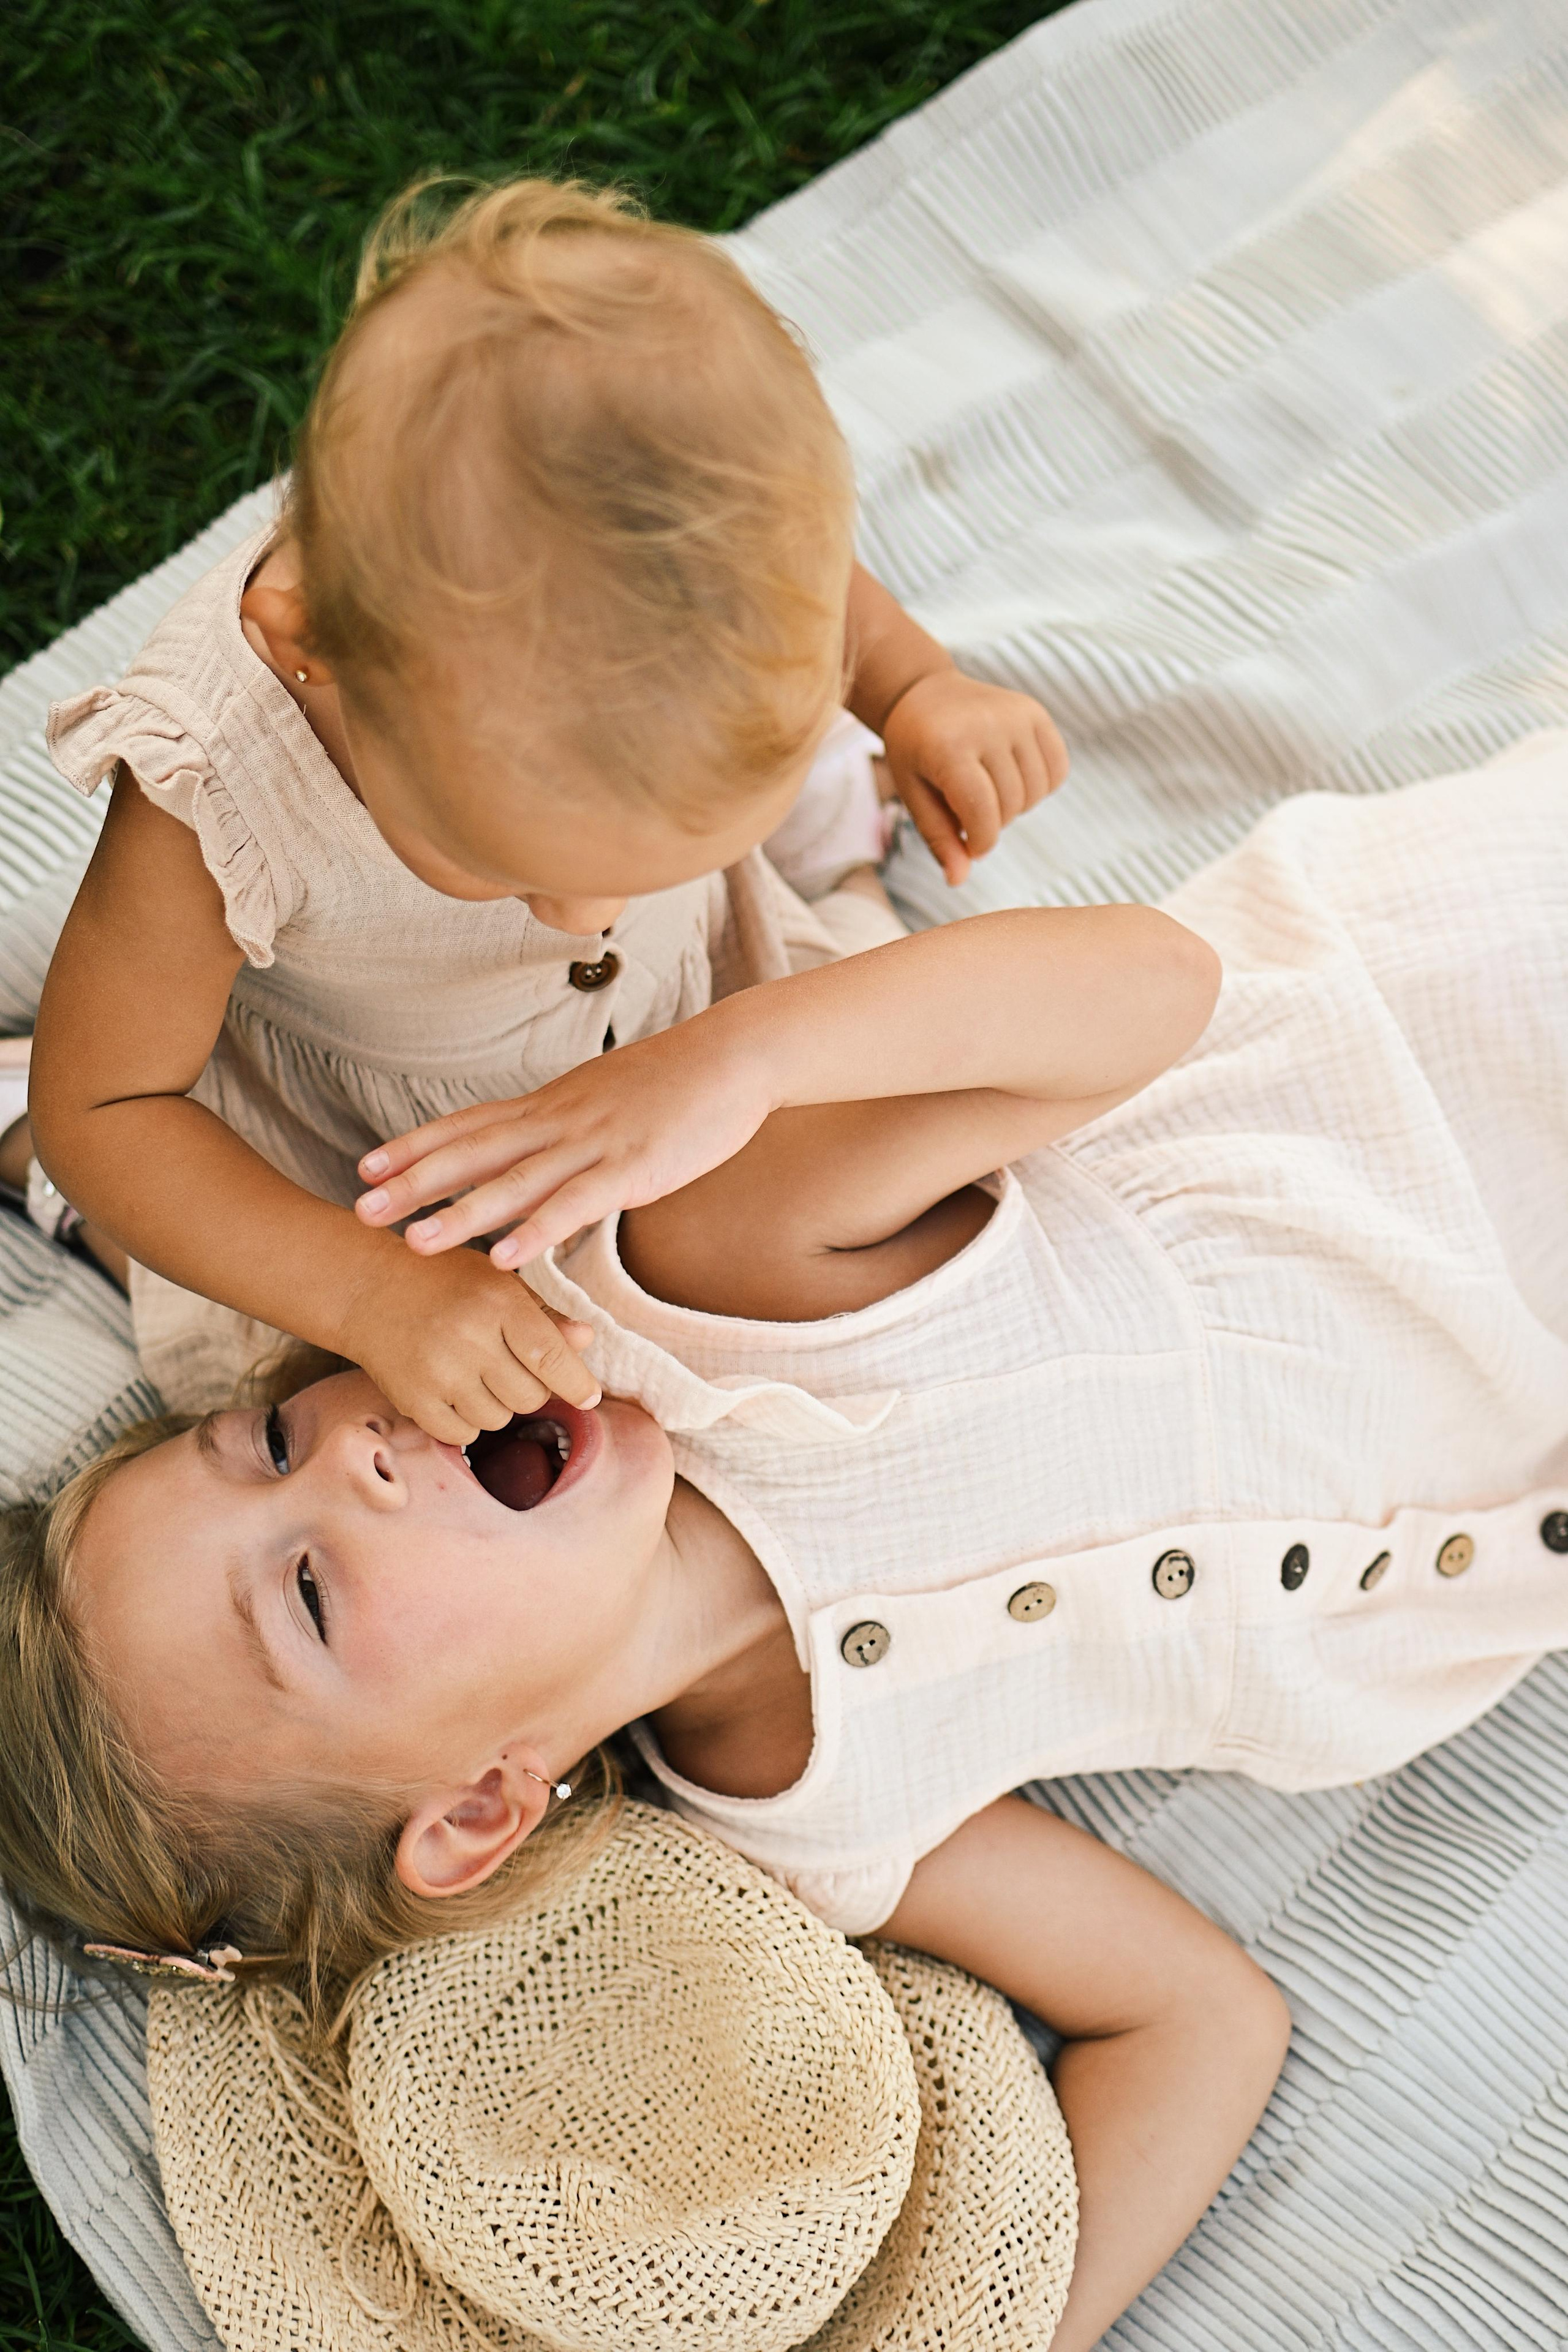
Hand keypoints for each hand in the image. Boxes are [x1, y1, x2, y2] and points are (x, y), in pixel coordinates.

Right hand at [340, 1244, 599, 1444]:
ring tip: (476, 1373)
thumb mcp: (499, 1283)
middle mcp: (469, 1338)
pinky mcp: (413, 1398)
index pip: (551, 1356)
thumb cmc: (446, 1283)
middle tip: (510, 1367)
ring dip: (497, 1405)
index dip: (576, 1382)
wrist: (369, 1290)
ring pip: (499, 1419)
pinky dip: (467, 1420)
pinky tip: (454, 1390)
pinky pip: (463, 1433)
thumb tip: (586, 1340)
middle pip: (530, 1397)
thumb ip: (545, 1314)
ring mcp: (439, 1372)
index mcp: (498, 1303)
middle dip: (530, 1389)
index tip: (589, 1396)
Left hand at [355, 1019, 773, 1269]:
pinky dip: (537, 1230)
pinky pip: (576, 1203)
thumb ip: (572, 1134)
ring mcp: (594, 1144)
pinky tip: (505, 1257)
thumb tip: (546, 1169)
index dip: (418, 1144)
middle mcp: (560, 1121)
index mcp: (554, 1105)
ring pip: (515, 1181)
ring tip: (413, 1241)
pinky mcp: (633, 1167)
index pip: (471, 1123)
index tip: (367, 1165)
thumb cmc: (679, 1082)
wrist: (734, 1055)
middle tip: (360, 1207)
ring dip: (461, 1214)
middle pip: (475, 1152)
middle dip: (415, 1182)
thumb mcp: (610, 1104)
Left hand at [881, 669, 1067, 886]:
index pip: (982, 815)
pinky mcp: (1036, 712)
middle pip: (1010, 806)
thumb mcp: (913, 794)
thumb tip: (958, 880)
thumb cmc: (915, 752)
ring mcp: (1016, 716)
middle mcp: (986, 726)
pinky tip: (1013, 778)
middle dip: (992, 822)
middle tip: (970, 808)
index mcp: (948, 747)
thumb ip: (938, 838)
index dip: (980, 842)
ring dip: (1015, 806)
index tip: (969, 844)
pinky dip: (1040, 786)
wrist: (925, 694)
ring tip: (989, 790)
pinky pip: (1057, 770)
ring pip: (1036, 793)